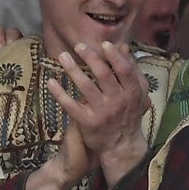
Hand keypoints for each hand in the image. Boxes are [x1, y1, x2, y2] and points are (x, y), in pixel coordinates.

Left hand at [46, 41, 151, 182]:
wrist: (121, 145)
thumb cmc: (129, 114)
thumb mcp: (137, 93)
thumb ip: (131, 70)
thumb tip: (123, 46)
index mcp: (132, 92)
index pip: (125, 71)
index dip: (114, 56)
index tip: (103, 44)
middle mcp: (118, 101)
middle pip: (103, 75)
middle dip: (90, 58)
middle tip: (78, 46)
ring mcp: (102, 113)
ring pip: (86, 87)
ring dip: (73, 70)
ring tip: (62, 56)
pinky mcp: (87, 123)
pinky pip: (71, 106)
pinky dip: (60, 93)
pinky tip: (51, 82)